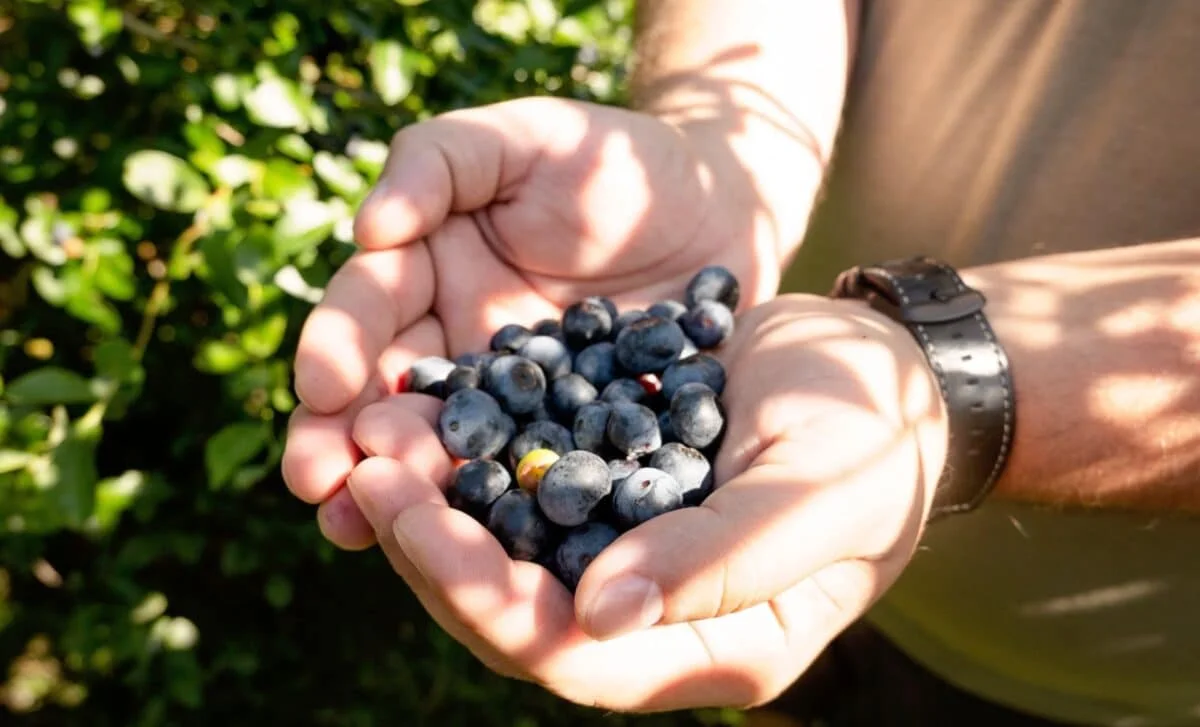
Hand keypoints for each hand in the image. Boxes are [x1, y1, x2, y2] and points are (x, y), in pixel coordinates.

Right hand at [283, 96, 785, 549]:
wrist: (716, 204)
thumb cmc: (612, 158)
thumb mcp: (523, 136)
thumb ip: (440, 161)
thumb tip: (369, 227)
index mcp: (426, 268)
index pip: (368, 306)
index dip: (337, 343)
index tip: (323, 386)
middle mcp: (453, 340)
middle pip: (382, 390)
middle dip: (342, 436)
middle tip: (316, 482)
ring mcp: (508, 400)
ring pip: (439, 446)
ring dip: (394, 487)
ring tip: (352, 529)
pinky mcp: (564, 438)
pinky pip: (522, 475)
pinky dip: (490, 511)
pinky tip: (466, 545)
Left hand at [343, 295, 948, 710]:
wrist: (886, 371)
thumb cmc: (877, 441)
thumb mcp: (819, 496)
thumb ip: (720, 565)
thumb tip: (596, 618)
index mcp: (711, 649)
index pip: (568, 658)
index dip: (483, 601)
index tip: (415, 521)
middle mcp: (653, 616)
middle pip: (513, 611)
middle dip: (433, 546)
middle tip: (369, 465)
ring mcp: (625, 551)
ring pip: (504, 547)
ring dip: (436, 496)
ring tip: (381, 428)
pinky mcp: (610, 487)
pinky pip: (525, 479)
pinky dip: (475, 447)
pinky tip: (429, 399)